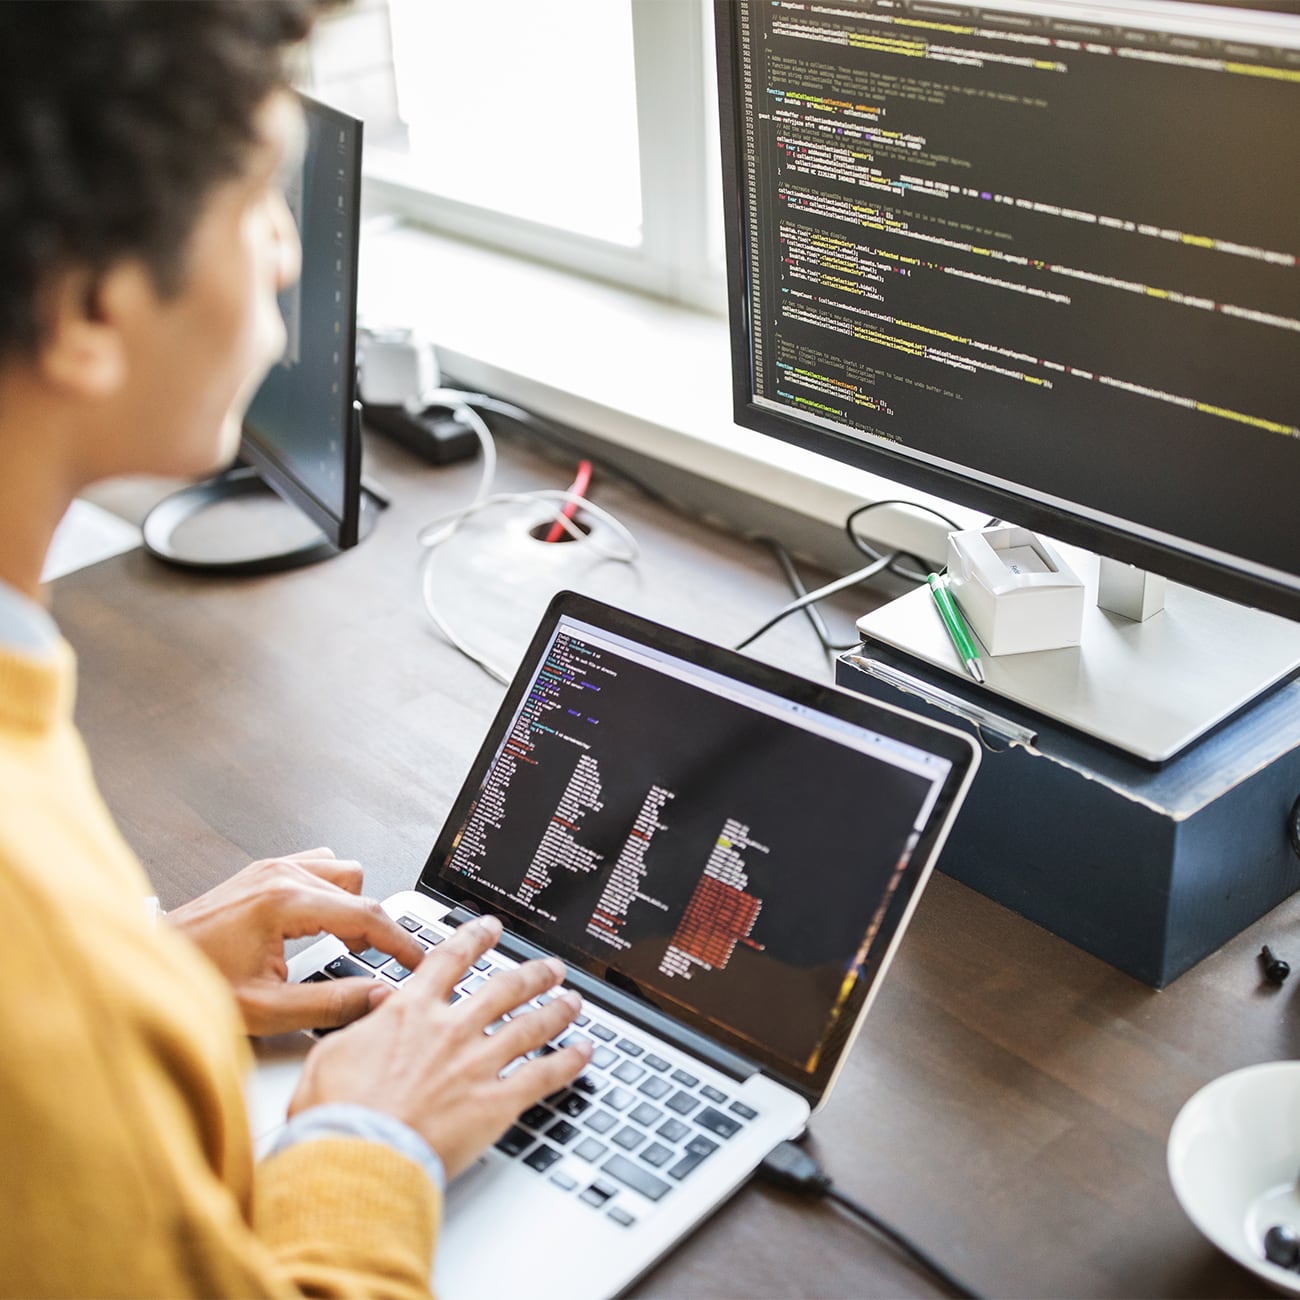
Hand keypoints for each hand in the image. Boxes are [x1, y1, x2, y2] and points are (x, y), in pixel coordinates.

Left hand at [167, 848, 424, 1035]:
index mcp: (285, 901)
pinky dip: (329, 893)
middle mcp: (281, 875)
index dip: (401, 943)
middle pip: (360, 889)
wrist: (143, 968)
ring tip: (343, 943)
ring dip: (351, 905)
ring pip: (342, 871)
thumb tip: (378, 998)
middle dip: (374, 929)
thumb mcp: (266, 1009)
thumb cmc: (193, 984)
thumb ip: (330, 1004)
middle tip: (373, 965)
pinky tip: (318, 923)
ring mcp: (271, 868)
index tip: (418, 962)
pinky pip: (318, 866)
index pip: (366, 915)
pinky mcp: (262, 871)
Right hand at [289, 915, 592, 1179]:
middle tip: (549, 967)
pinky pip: (543, 1075)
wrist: (358, 1157)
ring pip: (531, 1025)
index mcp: (411, 1012)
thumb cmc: (338, 1115)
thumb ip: (361, 1024)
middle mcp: (452, 1030)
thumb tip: (377, 1005)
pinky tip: (584, 1052)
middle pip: (504, 988)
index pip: (450, 960)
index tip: (489, 928)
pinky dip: (568, 1062)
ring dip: (556, 1009)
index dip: (474, 939)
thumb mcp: (332, 1053)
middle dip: (531, 973)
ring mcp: (478, 1063)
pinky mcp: (496, 1102)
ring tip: (573, 1001)